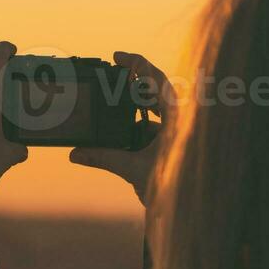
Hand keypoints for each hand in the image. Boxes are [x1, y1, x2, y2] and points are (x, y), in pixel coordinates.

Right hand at [69, 52, 173, 206]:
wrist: (192, 212)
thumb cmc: (173, 189)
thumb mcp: (133, 169)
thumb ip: (104, 158)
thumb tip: (77, 154)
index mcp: (177, 117)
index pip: (156, 79)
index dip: (136, 63)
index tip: (117, 56)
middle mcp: (182, 120)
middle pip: (155, 92)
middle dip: (133, 87)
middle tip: (114, 77)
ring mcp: (181, 132)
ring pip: (156, 112)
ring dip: (136, 110)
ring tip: (114, 109)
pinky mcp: (178, 145)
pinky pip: (158, 129)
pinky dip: (141, 129)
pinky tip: (126, 137)